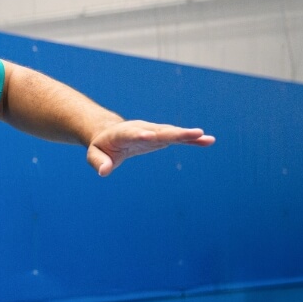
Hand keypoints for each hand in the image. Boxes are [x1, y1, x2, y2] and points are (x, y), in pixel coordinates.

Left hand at [87, 120, 214, 176]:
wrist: (110, 134)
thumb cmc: (102, 147)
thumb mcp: (94, 155)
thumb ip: (98, 162)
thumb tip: (103, 171)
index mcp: (123, 134)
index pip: (132, 133)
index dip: (140, 135)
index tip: (150, 136)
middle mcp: (141, 129)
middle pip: (158, 131)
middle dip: (174, 133)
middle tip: (193, 132)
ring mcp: (152, 132)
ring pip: (171, 132)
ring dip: (188, 135)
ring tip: (206, 137)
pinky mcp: (161, 137)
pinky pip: (177, 138)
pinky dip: (191, 140)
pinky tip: (208, 141)